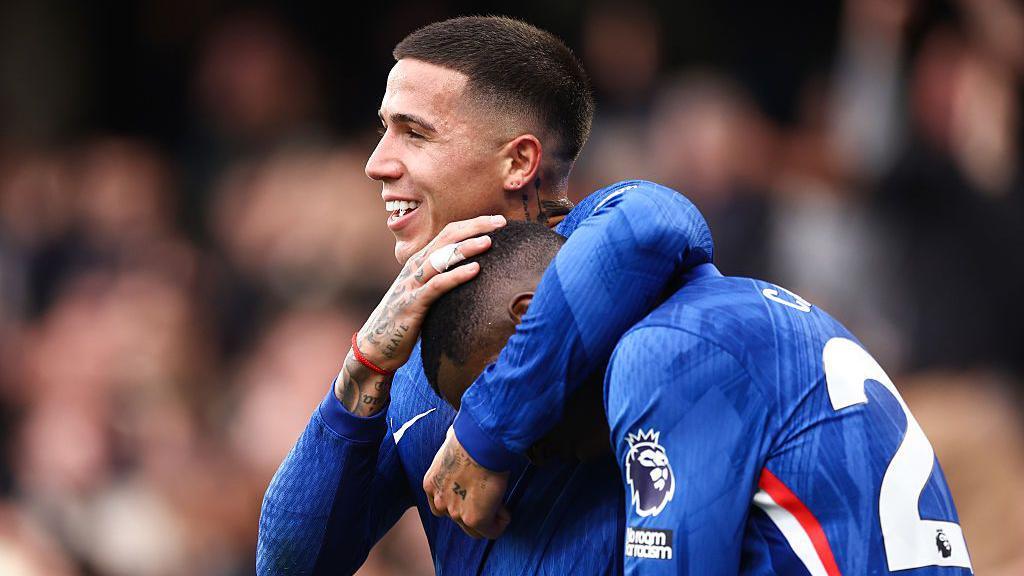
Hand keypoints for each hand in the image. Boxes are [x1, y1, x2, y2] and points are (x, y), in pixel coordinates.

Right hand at [336, 215, 505, 415]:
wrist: (377, 348)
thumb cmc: (406, 321)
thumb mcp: (425, 295)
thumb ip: (442, 281)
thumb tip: (473, 274)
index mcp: (419, 262)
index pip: (448, 233)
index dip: (473, 224)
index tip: (498, 220)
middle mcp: (414, 268)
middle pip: (446, 238)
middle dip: (474, 227)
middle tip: (501, 221)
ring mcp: (411, 285)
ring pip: (441, 258)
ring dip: (466, 248)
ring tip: (489, 241)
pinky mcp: (411, 305)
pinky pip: (436, 286)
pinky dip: (456, 276)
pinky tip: (475, 270)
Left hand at [424, 426, 510, 538]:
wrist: (479, 443)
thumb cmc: (469, 437)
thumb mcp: (450, 442)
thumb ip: (451, 447)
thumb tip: (453, 434)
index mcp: (431, 483)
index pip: (442, 504)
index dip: (461, 501)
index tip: (476, 491)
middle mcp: (439, 501)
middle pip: (457, 519)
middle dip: (475, 510)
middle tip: (490, 496)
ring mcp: (455, 513)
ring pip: (474, 529)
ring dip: (488, 518)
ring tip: (499, 503)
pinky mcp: (475, 519)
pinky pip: (491, 531)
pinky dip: (500, 522)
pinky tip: (505, 510)